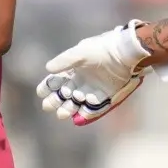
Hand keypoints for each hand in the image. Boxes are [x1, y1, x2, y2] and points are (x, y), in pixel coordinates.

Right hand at [36, 20, 167, 124]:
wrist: (125, 54)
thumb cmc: (101, 50)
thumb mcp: (81, 52)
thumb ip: (64, 60)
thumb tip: (48, 68)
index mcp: (72, 69)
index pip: (56, 81)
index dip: (47, 87)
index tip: (42, 93)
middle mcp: (80, 81)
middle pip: (63, 95)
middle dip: (54, 101)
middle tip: (48, 106)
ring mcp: (92, 90)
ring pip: (76, 103)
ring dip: (68, 109)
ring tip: (63, 113)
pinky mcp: (105, 97)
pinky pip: (93, 108)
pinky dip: (86, 114)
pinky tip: (78, 117)